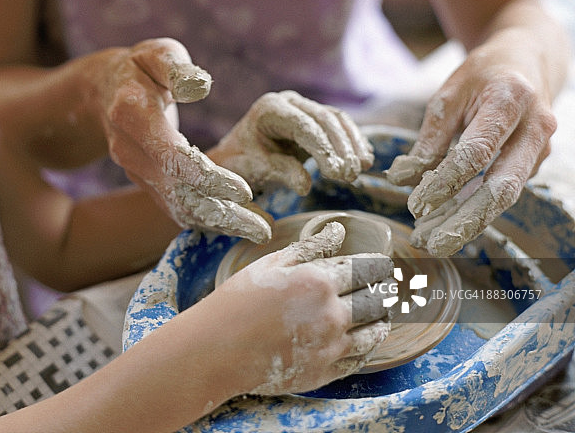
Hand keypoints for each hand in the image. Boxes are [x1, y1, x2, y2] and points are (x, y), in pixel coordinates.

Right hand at [99, 38, 272, 241]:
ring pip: (176, 206)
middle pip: (176, 189)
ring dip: (217, 223)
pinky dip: (206, 221)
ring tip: (259, 232)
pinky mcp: (144, 182)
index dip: (207, 176)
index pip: (171, 155)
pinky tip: (239, 227)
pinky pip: (175, 207)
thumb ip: (177, 68)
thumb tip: (201, 86)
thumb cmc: (142, 68)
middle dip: (221, 211)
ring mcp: (134, 170)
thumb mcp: (158, 53)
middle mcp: (128, 149)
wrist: (105, 92)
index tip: (244, 191)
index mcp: (131, 114)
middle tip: (263, 228)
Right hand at [206, 228, 392, 395]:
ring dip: (383, 319)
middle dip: (384, 291)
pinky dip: (368, 346)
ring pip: (375, 332)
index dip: (380, 266)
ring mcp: (330, 347)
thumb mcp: (272, 263)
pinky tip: (365, 338)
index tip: (386, 265)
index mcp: (318, 282)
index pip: (366, 271)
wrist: (216, 350)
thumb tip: (339, 231)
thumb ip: (310, 247)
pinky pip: (360, 358)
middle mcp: (331, 314)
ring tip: (382, 312)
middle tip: (387, 286)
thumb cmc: (239, 300)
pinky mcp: (325, 372)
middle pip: (376, 300)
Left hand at [208, 91, 373, 197]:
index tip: (338, 173)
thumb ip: (280, 172)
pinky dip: (353, 141)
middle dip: (342, 148)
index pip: (304, 126)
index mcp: (270, 109)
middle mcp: (289, 101)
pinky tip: (364, 158)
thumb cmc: (242, 162)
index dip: (324, 149)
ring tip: (363, 168)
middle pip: (324, 120)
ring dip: (352, 144)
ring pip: (336, 120)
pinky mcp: (314, 117)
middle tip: (352, 175)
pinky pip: (339, 125)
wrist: (237, 155)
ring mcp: (303, 106)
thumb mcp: (255, 168)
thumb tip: (305, 185)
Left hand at [385, 57, 556, 255]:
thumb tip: (401, 178)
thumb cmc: (482, 76)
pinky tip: (446, 224)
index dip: (445, 182)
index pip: (476, 152)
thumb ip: (429, 138)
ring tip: (432, 241)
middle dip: (466, 220)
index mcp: (510, 101)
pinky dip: (475, 210)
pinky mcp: (535, 162)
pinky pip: (504, 191)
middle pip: (502, 186)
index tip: (416, 205)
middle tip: (432, 244)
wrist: (527, 60)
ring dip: (468, 222)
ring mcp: (541, 148)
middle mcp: (535, 128)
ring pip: (505, 196)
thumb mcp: (449, 95)